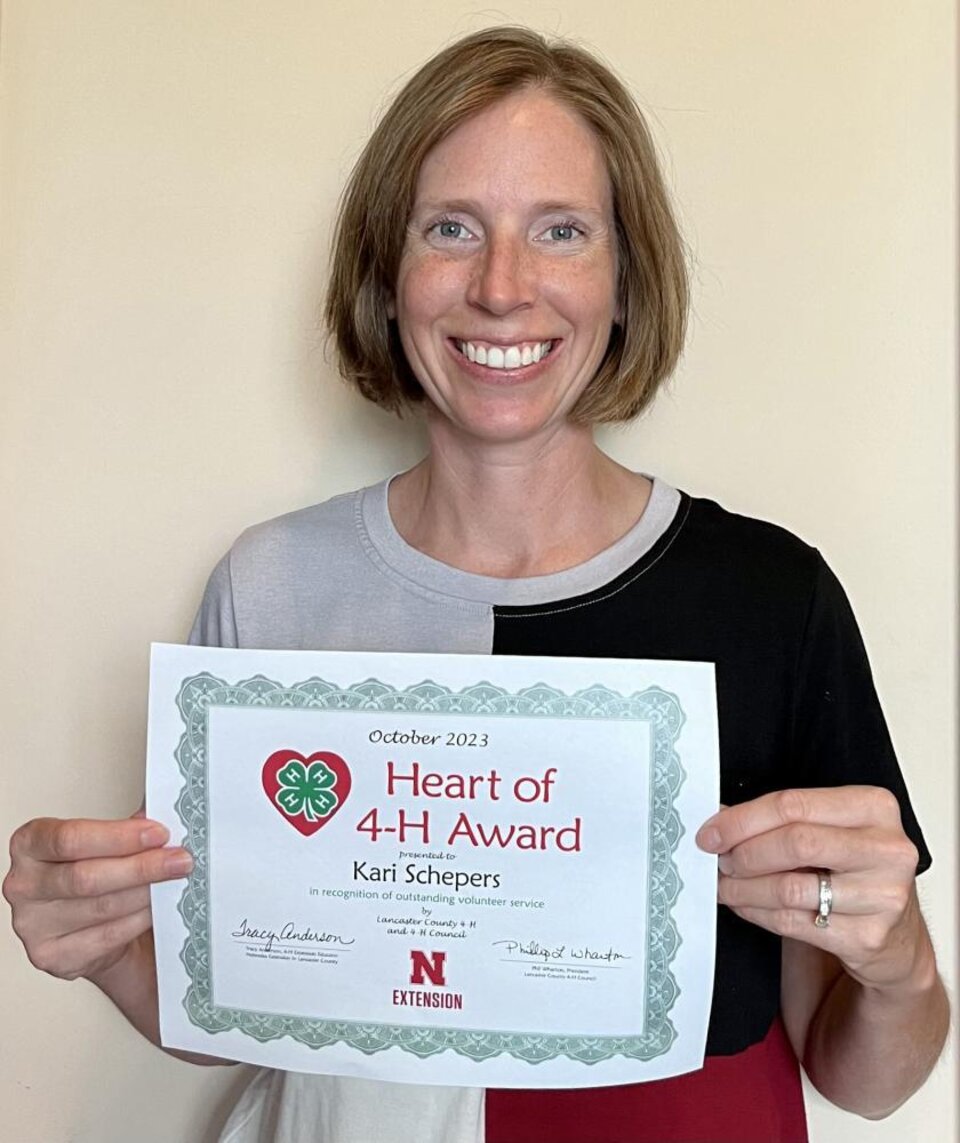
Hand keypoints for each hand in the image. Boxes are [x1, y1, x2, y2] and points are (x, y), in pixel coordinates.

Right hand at [3, 813, 192, 982]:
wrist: (90, 930)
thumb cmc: (95, 876)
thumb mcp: (105, 844)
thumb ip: (128, 828)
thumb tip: (164, 814)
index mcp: (30, 844)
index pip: (70, 838)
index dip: (118, 836)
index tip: (158, 833)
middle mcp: (23, 885)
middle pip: (86, 877)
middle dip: (141, 866)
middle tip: (179, 860)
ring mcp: (32, 925)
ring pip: (101, 907)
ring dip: (146, 892)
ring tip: (174, 880)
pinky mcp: (51, 956)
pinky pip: (106, 936)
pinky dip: (139, 919)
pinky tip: (156, 907)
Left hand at [696, 786, 926, 990]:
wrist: (897, 936)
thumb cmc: (857, 871)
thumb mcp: (832, 831)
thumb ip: (784, 820)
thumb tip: (722, 820)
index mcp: (875, 808)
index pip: (794, 804)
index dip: (743, 819)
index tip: (713, 831)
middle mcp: (887, 850)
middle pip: (794, 843)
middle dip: (744, 852)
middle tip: (720, 859)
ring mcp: (883, 896)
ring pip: (790, 887)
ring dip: (744, 887)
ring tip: (726, 884)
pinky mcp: (868, 938)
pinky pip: (793, 922)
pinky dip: (758, 912)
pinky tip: (746, 904)